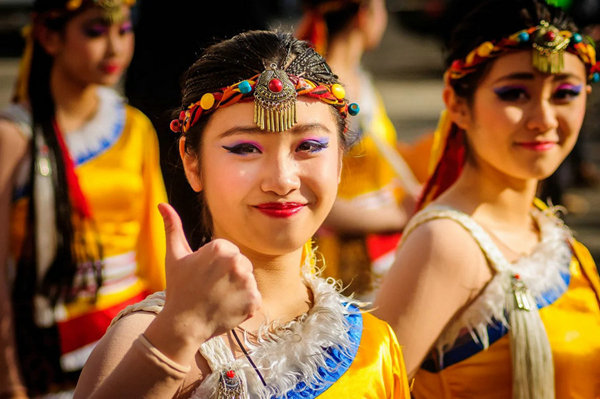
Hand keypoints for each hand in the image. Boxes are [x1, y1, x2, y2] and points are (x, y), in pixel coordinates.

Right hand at [156, 203, 261, 345]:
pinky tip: (227, 309)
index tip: (204, 276)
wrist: (183, 325)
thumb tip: (162, 204)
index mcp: (220, 248)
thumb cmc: (178, 288)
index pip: (229, 251)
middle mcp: (236, 262)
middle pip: (242, 264)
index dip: (216, 265)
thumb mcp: (174, 256)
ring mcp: (247, 282)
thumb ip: (172, 227)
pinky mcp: (253, 301)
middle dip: (230, 275)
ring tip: (219, 298)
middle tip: (211, 289)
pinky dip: (245, 305)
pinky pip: (255, 299)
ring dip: (238, 290)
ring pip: (248, 280)